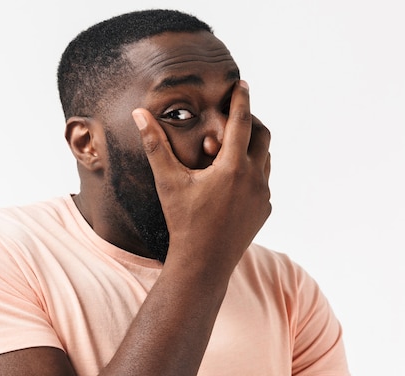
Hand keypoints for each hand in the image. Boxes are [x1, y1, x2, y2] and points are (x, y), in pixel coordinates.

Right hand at [132, 80, 271, 273]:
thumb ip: (155, 145)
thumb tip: (139, 114)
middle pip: (261, 135)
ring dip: (252, 146)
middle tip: (235, 114)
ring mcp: (263, 196)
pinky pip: (264, 180)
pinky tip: (235, 175)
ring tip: (234, 143)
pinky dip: (253, 170)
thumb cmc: (183, 221)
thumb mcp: (168, 181)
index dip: (241, 99)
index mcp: (232, 166)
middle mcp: (254, 178)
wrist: (204, 262)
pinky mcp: (264, 210)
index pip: (241, 121)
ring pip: (265, 158)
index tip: (241, 83)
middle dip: (249, 120)